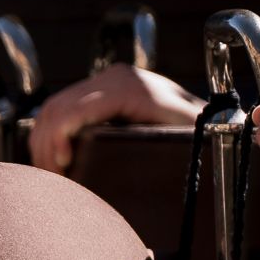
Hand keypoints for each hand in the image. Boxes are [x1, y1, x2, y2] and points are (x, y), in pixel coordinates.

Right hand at [28, 64, 203, 171]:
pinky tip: (58, 160)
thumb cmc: (202, 136)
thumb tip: (116, 151)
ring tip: (54, 174)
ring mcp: (106, 81)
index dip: (57, 140)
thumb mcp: (184, 140)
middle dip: (45, 147)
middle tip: (52, 181)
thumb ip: (153, 142)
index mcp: (131, 88)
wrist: (216, 118)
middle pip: (56, 108)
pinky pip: (60, 109)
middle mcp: (116, 77)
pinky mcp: (100, 91)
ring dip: (43, 143)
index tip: (62, 169)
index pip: (72, 109)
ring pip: (52, 108)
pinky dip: (50, 135)